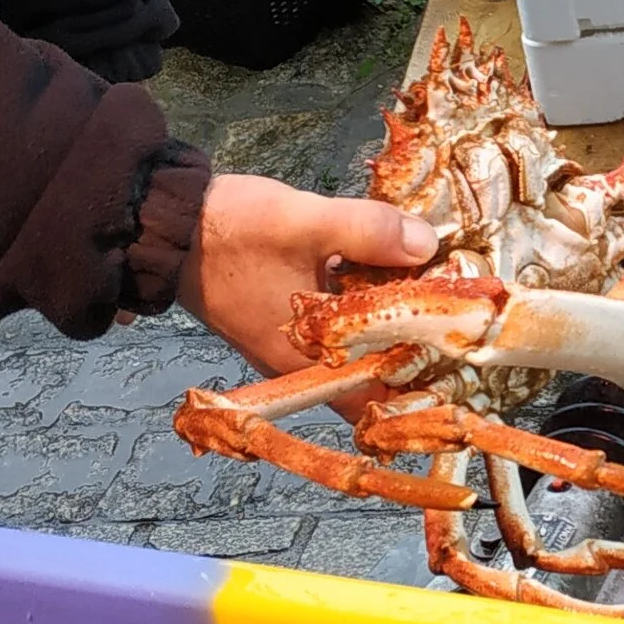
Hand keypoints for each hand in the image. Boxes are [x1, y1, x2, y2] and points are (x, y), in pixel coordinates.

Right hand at [177, 173, 438, 375]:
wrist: (161, 222)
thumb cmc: (226, 231)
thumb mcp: (303, 222)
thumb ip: (368, 232)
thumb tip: (428, 246)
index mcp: (302, 358)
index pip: (372, 402)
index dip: (419, 393)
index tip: (461, 366)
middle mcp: (294, 363)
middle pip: (369, 379)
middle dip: (415, 357)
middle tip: (462, 328)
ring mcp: (285, 342)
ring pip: (352, 352)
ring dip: (391, 331)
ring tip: (439, 302)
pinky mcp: (278, 318)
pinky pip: (334, 329)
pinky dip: (365, 313)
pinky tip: (390, 279)